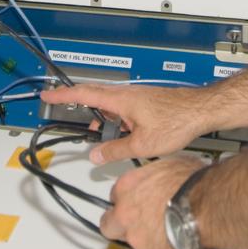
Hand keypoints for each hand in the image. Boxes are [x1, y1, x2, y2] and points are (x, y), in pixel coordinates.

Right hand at [40, 83, 209, 163]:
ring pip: (108, 103)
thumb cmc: (177, 121)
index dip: (63, 95)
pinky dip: (114, 119)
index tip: (47, 94)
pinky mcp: (145, 102)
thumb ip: (116, 150)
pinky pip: (121, 108)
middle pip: (93, 94)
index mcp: (121, 100)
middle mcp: (126, 94)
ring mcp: (136, 97)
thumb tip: (97, 154)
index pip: (84, 94)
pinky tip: (121, 134)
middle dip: (75, 101)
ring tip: (98, 137)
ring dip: (99, 117)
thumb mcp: (142, 144)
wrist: (200, 111)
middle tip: (60, 106)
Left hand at [100, 156, 204, 248]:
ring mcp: (136, 236)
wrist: (206, 209)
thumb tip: (164, 175)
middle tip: (136, 222)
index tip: (134, 202)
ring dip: (143, 238)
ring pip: (131, 242)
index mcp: (128, 186)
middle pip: (109, 223)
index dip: (127, 200)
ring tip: (165, 232)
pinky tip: (175, 243)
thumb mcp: (171, 165)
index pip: (115, 195)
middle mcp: (126, 212)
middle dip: (119, 224)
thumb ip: (157, 175)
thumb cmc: (193, 185)